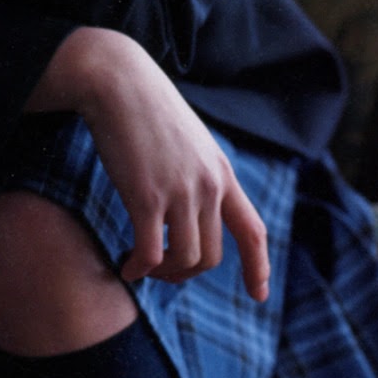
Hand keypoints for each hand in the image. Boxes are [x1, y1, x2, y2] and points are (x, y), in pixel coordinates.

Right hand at [28, 28, 270, 302]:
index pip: (252, 229)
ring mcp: (180, 192)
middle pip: (210, 256)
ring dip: (162, 275)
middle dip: (185, 273)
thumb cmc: (146, 110)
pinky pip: (150, 254)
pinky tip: (126, 267)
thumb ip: (196, 173)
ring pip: (184, 260)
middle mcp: (208, 186)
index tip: (259, 295)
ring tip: (140, 268)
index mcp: (221, 173)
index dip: (258, 266)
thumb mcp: (187, 141)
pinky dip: (138, 269)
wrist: (118, 82)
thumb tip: (188, 205)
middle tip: (160, 272)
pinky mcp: (146, 196)